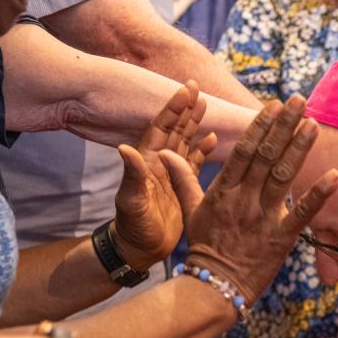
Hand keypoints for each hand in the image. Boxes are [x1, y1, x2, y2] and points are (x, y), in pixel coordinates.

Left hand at [113, 81, 216, 270]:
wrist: (139, 250)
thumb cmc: (133, 228)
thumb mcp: (131, 202)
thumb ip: (131, 175)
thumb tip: (125, 148)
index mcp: (148, 163)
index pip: (161, 129)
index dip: (173, 109)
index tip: (185, 90)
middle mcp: (158, 164)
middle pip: (173, 130)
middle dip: (185, 109)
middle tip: (196, 88)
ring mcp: (170, 174)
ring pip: (184, 142)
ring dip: (193, 124)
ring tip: (205, 106)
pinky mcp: (180, 186)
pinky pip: (192, 162)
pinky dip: (201, 149)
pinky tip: (213, 139)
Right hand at [160, 95, 337, 305]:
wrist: (214, 285)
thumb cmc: (204, 246)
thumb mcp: (189, 210)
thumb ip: (183, 178)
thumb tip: (164, 153)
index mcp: (224, 190)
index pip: (244, 151)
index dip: (260, 126)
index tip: (274, 105)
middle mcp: (244, 199)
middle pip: (266, 155)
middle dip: (284, 126)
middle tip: (300, 101)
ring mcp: (263, 218)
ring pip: (283, 176)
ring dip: (299, 149)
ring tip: (314, 124)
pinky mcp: (281, 238)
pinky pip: (303, 215)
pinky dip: (319, 195)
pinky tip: (335, 176)